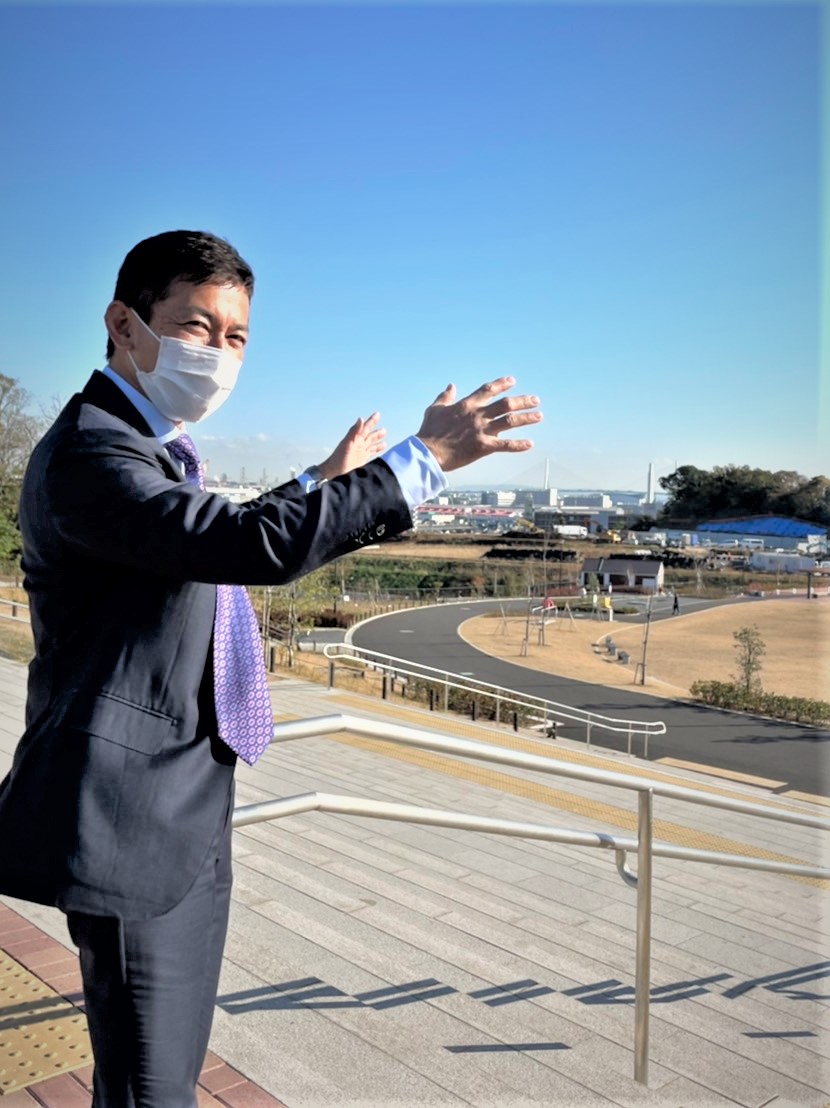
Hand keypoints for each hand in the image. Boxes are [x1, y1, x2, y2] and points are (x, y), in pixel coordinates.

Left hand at [318, 412, 386, 478]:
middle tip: (384, 429)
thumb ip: (354, 431)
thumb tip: (361, 419)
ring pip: (371, 442)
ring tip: (384, 435)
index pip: (365, 427)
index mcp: (355, 438)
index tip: (377, 414)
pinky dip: (377, 449)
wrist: (335, 472)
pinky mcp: (362, 459)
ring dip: (377, 439)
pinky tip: (382, 448)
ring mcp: (361, 451)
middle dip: (376, 431)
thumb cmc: (339, 459)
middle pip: (369, 434)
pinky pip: (372, 451)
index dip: (372, 421)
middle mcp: (359, 443)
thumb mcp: (348, 444)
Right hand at [417, 377, 541, 471]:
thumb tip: (450, 386)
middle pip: (506, 404)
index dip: (502, 384)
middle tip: (535, 400)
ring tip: (539, 416)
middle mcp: (477, 415)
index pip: (488, 390)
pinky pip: (505, 445)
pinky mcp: (483, 447)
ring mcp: (481, 430)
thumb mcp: (434, 409)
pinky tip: (530, 444)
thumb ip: (445, 397)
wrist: (427, 452)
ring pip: (509, 421)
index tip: (512, 381)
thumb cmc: (429, 431)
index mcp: (467, 405)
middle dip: (523, 401)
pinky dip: (519, 445)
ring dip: (526, 418)